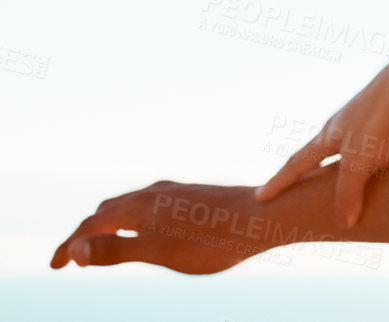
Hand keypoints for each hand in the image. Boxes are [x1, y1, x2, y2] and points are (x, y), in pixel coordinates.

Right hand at [51, 182, 271, 273]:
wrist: (264, 217)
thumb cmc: (212, 240)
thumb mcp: (158, 252)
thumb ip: (116, 250)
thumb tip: (75, 249)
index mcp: (140, 206)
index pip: (91, 225)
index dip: (70, 246)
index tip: (54, 267)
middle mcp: (155, 193)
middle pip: (107, 210)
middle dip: (85, 232)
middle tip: (71, 256)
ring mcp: (176, 192)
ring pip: (131, 204)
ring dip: (109, 222)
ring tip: (102, 240)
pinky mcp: (195, 196)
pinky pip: (152, 204)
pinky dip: (134, 218)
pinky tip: (149, 226)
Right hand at [255, 46, 388, 226]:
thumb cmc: (384, 119)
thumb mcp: (361, 162)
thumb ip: (348, 194)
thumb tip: (342, 224)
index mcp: (329, 135)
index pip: (296, 164)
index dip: (279, 183)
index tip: (259, 197)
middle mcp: (345, 124)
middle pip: (320, 152)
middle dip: (309, 170)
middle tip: (295, 184)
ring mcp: (370, 117)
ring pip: (351, 145)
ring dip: (343, 161)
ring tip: (340, 176)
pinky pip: (380, 141)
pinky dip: (375, 155)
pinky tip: (388, 161)